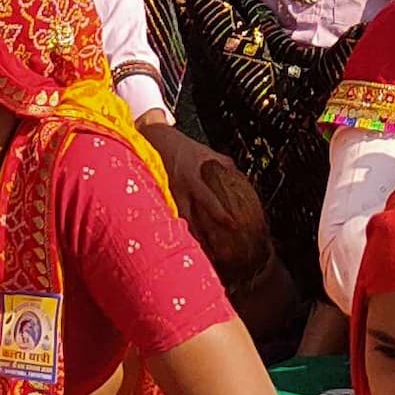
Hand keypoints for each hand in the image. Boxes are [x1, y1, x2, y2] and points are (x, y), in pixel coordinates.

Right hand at [142, 116, 270, 269]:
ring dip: (190, 239)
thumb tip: (240, 177)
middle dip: (204, 236)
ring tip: (200, 255)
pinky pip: (168, 218)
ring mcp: (167, 196)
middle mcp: (180, 190)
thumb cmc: (183, 147)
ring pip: (179, 223)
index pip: (209, 199)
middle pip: (192, 219)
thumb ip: (223, 164)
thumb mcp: (205, 152)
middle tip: (217, 253)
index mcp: (194, 178)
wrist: (154, 139)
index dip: (221, 214)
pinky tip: (180, 243)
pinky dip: (175, 231)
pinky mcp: (159, 199)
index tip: (233, 226)